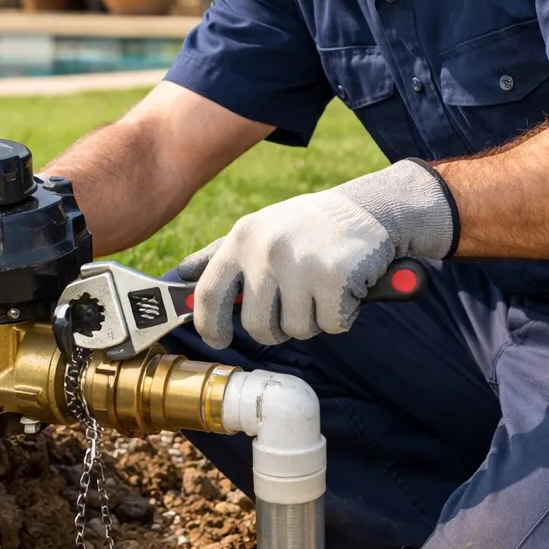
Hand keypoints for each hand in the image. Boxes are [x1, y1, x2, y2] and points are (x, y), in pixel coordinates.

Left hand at [174, 159, 456, 347]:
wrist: (371, 209)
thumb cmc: (308, 227)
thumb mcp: (259, 230)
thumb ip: (220, 258)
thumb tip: (177, 282)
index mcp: (243, 238)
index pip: (209, 294)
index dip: (209, 326)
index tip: (219, 339)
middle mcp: (266, 249)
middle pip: (257, 325)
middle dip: (277, 327)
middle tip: (295, 304)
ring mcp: (300, 263)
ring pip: (296, 330)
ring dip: (314, 319)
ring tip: (323, 285)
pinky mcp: (335, 277)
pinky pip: (331, 325)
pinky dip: (343, 314)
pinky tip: (347, 285)